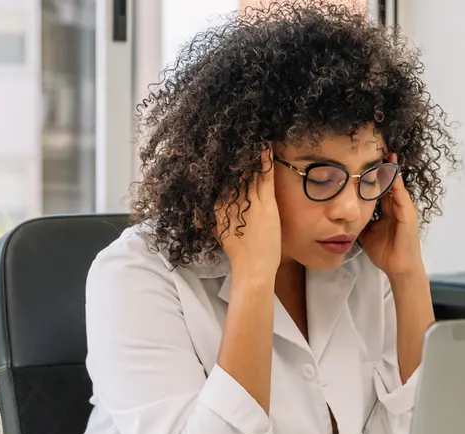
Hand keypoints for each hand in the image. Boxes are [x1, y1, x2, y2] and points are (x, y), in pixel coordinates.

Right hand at [215, 146, 280, 282]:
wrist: (252, 269)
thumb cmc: (239, 254)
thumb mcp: (220, 232)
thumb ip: (212, 220)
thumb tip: (199, 217)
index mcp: (219, 206)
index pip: (220, 180)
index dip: (222, 163)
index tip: (222, 148)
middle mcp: (231, 201)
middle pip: (232, 171)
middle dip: (234, 154)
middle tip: (235, 133)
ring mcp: (249, 201)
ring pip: (248, 171)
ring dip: (250, 153)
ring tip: (250, 135)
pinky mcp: (265, 204)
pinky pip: (264, 177)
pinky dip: (265, 160)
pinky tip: (265, 145)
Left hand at [358, 153, 424, 279]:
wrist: (399, 267)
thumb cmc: (384, 251)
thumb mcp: (366, 232)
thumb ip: (357, 220)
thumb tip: (341, 214)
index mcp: (387, 208)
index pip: (377, 186)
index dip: (370, 174)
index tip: (360, 159)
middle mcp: (396, 205)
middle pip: (387, 180)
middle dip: (380, 166)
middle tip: (372, 147)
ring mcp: (404, 208)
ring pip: (395, 184)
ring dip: (389, 169)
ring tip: (383, 152)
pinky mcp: (408, 214)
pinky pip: (401, 195)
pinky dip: (395, 183)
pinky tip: (390, 171)